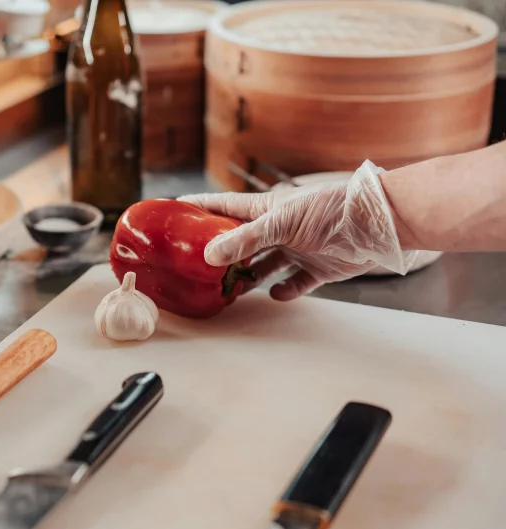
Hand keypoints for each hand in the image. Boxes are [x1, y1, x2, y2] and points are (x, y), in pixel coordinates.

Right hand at [179, 161, 415, 300]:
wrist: (378, 225)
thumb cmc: (331, 210)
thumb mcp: (283, 222)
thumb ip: (247, 239)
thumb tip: (211, 255)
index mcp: (266, 209)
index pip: (224, 206)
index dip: (201, 207)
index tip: (176, 209)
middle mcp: (278, 229)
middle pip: (241, 241)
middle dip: (222, 253)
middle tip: (199, 265)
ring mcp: (297, 248)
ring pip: (264, 265)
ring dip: (250, 277)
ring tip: (232, 289)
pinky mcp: (317, 268)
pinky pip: (294, 283)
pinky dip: (284, 291)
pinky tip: (276, 294)